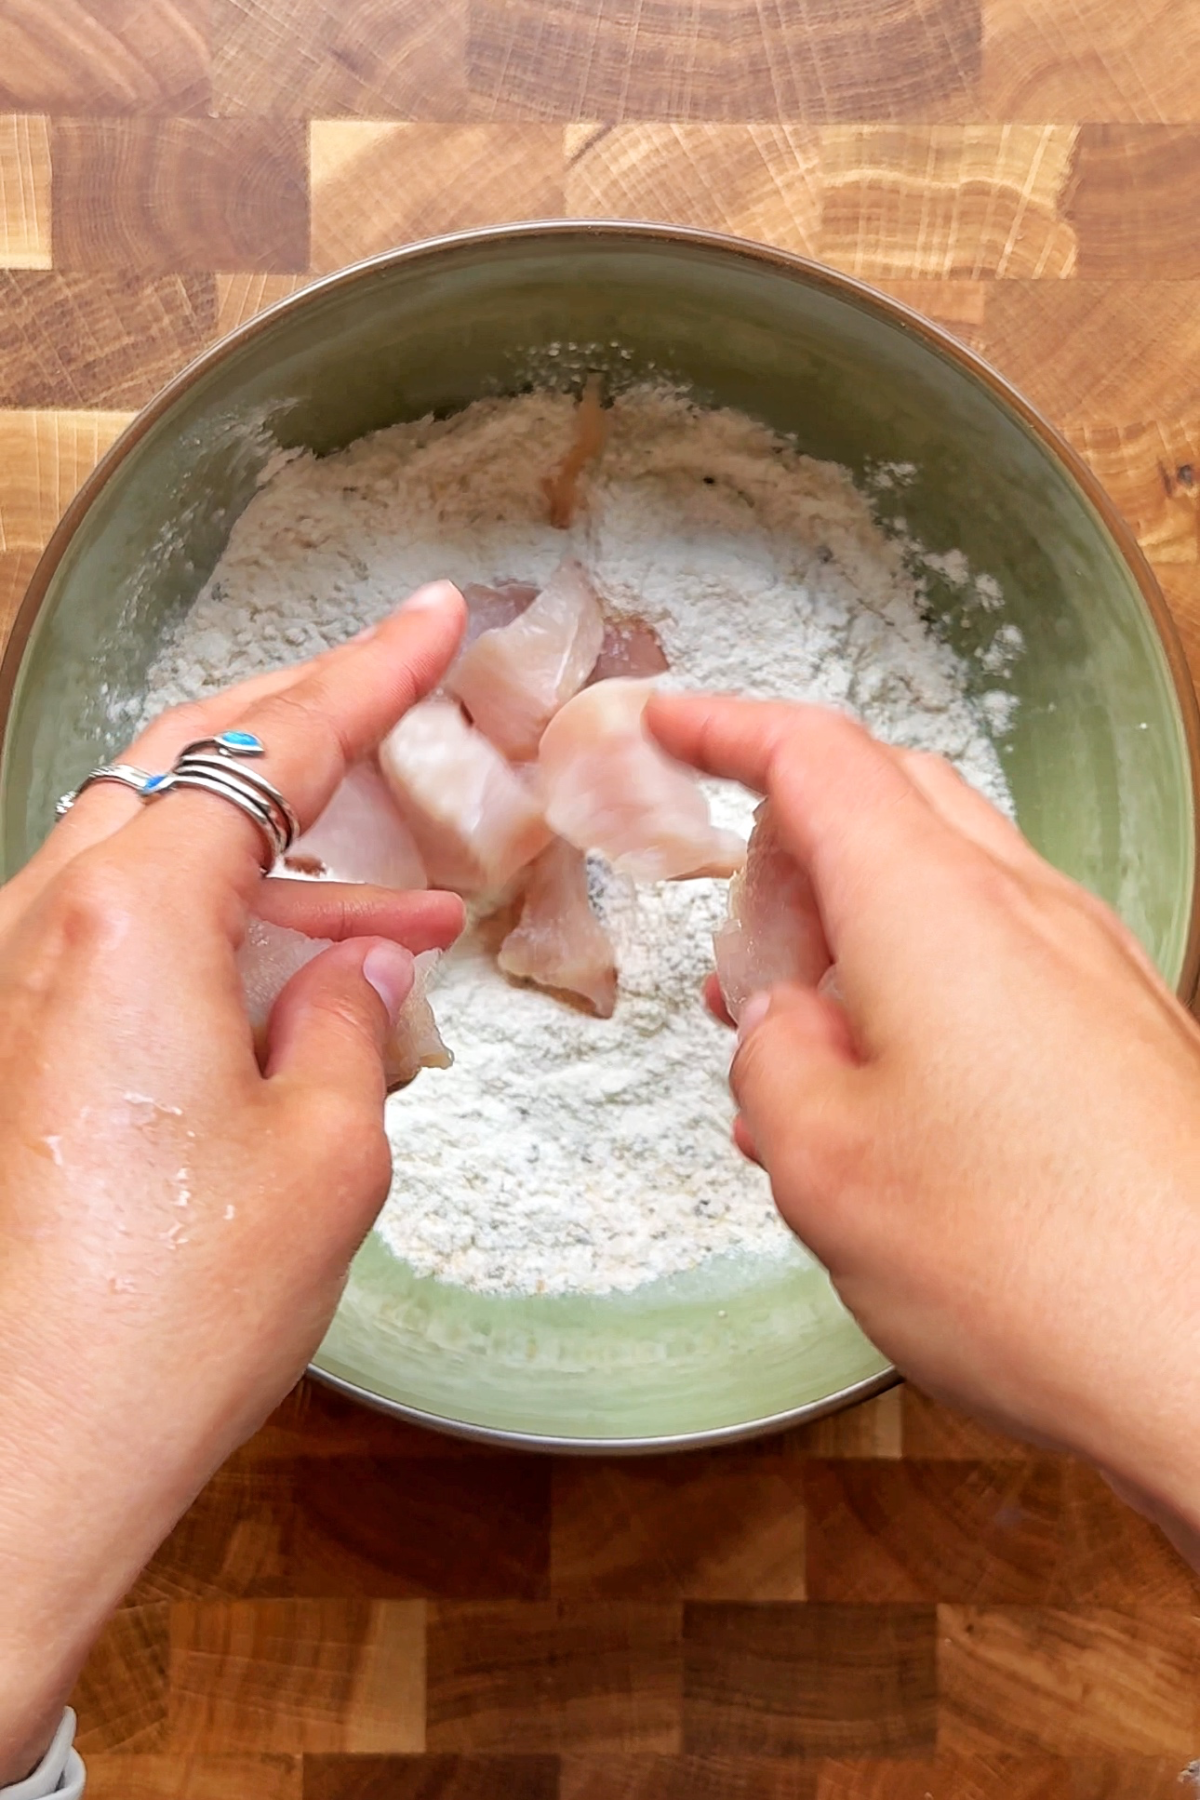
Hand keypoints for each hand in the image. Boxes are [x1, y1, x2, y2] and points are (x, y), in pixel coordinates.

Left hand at [0, 582, 465, 1779]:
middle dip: (303, 721)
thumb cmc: (163, 1317)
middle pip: (185, 758)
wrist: (17, 1459)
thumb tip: (359, 962)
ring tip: (403, 895)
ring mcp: (12, 980)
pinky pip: (121, 930)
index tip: (434, 620)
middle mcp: (46, 921)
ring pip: (151, 843)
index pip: (270, 746)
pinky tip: (305, 980)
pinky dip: (219, 924)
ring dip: (277, 849)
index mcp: (130, 916)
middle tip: (401, 697)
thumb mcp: (325, 1155)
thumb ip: (350, 1020)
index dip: (370, 675)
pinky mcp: (11, 1043)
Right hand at [649, 693, 1199, 1535]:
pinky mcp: (1130, 1030)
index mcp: (932, 904)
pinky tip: (894, 1097)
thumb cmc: (1031, 1261)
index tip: (672, 722)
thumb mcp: (822, 1162)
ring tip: (803, 1042)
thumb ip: (773, 1057)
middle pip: (893, 800)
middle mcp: (1027, 907)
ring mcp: (1094, 964)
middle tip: (738, 938)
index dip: (727, 727)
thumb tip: (789, 1025)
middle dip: (795, 843)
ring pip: (953, 882)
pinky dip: (928, 984)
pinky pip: (1007, 959)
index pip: (815, 756)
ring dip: (861, 926)